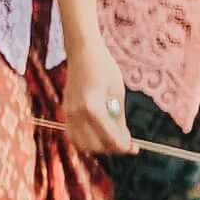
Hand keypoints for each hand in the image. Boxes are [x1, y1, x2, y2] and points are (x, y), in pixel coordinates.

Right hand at [57, 43, 132, 167]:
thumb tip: (124, 139)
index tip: (135, 148)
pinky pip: (74, 135)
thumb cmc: (104, 67)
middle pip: (95, 146)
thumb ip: (119, 118)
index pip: (110, 138)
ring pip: (82, 144)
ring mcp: (68, 113)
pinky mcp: (65, 111)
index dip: (124, 147)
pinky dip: (86, 140)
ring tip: (112, 139)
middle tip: (126, 144)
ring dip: (98, 147)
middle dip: (112, 148)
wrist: (83, 51)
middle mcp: (77, 114)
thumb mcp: (117, 93)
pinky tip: (98, 134)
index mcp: (93, 108)